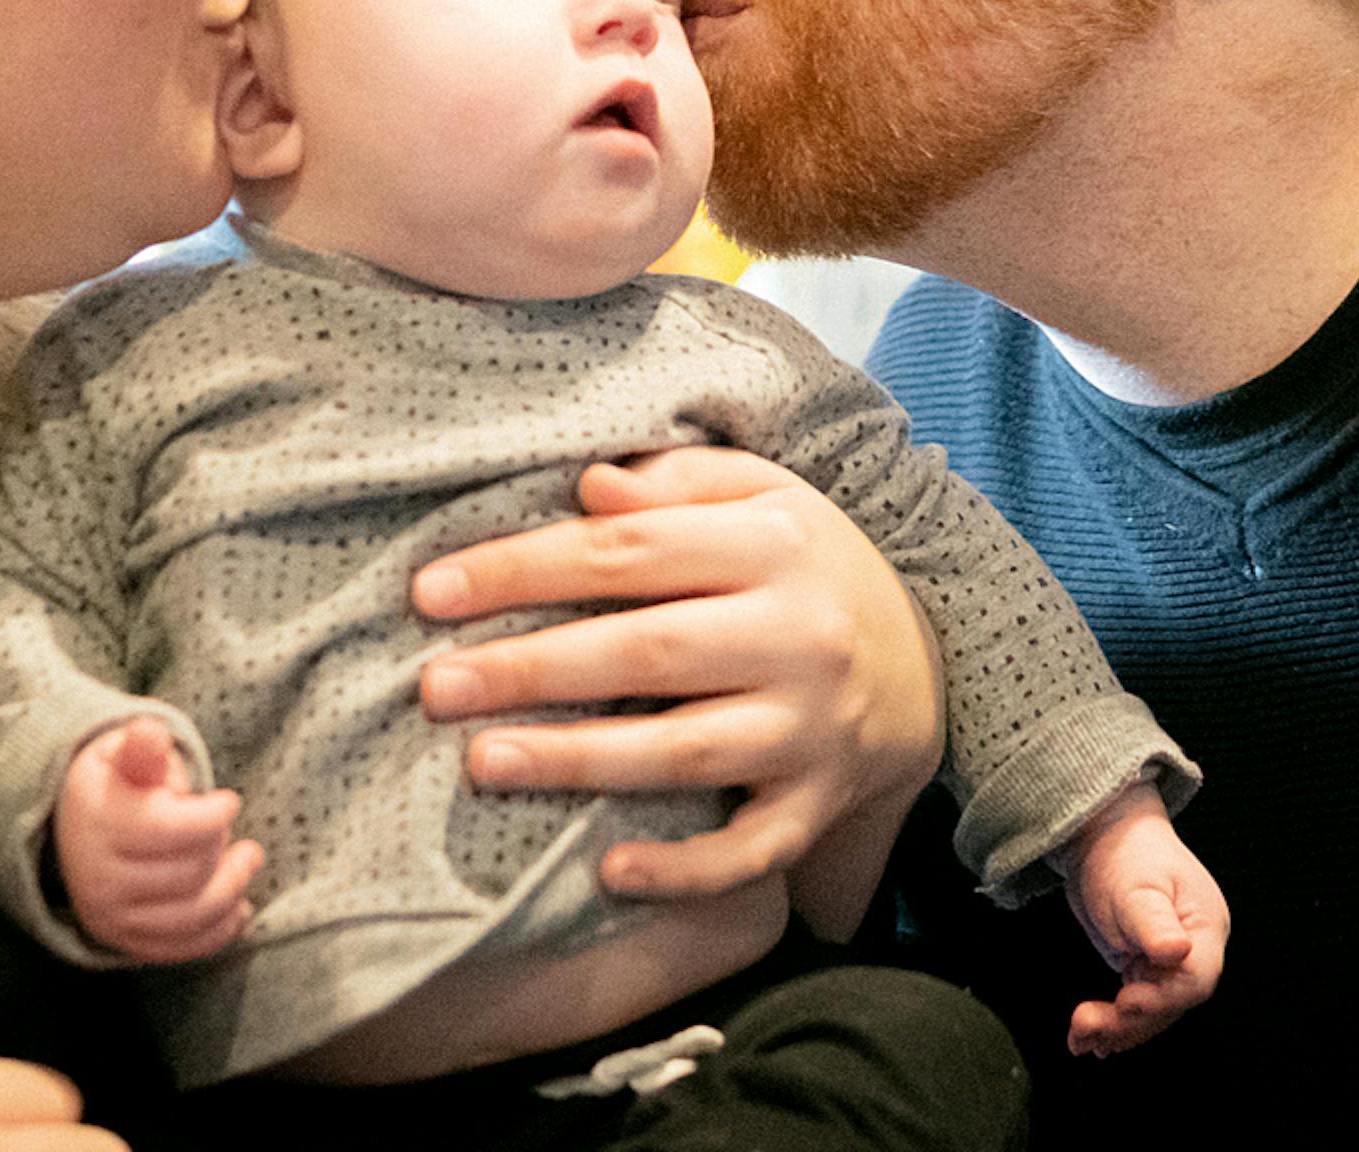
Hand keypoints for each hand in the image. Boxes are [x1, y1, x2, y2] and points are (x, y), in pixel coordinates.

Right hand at [54, 717, 259, 962]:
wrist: (79, 828)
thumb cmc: (115, 782)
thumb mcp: (123, 753)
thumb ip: (143, 747)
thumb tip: (151, 733)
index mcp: (98, 823)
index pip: (173, 830)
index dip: (215, 815)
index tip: (229, 800)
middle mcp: (97, 878)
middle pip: (190, 872)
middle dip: (221, 845)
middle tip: (226, 828)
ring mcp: (110, 916)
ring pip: (193, 914)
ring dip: (234, 887)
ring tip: (247, 860)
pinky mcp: (124, 941)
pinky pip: (182, 947)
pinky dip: (220, 930)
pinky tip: (240, 906)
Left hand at [408, 447, 941, 902]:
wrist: (927, 665)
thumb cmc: (805, 568)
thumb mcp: (763, 496)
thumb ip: (676, 485)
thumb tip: (588, 487)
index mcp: (773, 544)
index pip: (628, 551)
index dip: (524, 569)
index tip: (431, 593)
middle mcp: (799, 636)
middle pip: (648, 652)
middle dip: (532, 669)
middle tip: (433, 687)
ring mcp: (814, 728)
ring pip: (686, 751)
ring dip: (579, 761)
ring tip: (483, 762)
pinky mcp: (818, 803)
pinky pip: (748, 850)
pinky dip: (682, 869)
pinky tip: (608, 872)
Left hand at [1056, 782, 1229, 1056]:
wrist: (1106, 835)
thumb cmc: (1126, 853)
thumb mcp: (1137, 887)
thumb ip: (1154, 923)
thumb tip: (1177, 952)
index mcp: (1205, 927)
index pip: (1195, 980)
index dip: (1161, 1001)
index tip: (1124, 1004)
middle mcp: (1196, 950)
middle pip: (1171, 1003)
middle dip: (1129, 1022)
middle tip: (1085, 1028)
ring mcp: (1172, 961)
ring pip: (1153, 1010)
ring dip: (1117, 1030)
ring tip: (1079, 1041)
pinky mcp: (1147, 967)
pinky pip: (1138, 1003)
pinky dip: (1114, 1021)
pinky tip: (1089, 1038)